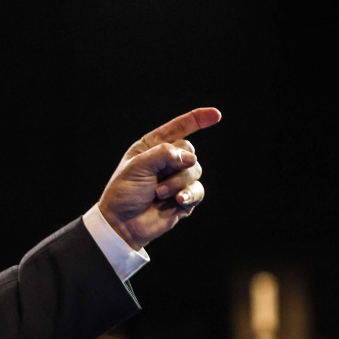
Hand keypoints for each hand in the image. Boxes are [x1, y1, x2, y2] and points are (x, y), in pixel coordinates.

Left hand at [97, 108, 220, 248]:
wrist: (122, 224)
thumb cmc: (124, 192)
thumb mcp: (137, 166)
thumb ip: (164, 154)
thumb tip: (190, 158)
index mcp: (152, 146)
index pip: (179, 128)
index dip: (197, 120)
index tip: (216, 115)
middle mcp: (167, 161)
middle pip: (190, 151)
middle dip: (177, 165)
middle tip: (157, 181)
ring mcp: (176, 179)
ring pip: (195, 171)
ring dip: (178, 183)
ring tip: (159, 194)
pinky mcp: (184, 198)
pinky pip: (198, 191)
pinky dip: (190, 195)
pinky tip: (178, 201)